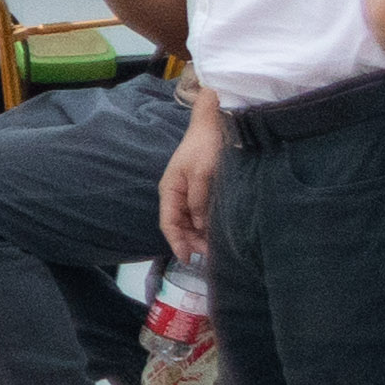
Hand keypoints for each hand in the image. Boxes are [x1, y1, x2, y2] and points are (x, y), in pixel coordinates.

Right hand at [159, 108, 221, 262]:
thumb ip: (199, 200)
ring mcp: (188, 193)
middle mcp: (176, 195)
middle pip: (178, 225)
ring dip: (199, 236)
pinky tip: (216, 234)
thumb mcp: (202, 174)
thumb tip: (200, 226)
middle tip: (209, 256)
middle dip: (190, 242)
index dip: (176, 242)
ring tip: (214, 249)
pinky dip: (205, 226)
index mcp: (170, 190)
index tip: (187, 258)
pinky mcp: (200, 191)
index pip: (168, 222)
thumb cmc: (205, 148)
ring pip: (189, 222)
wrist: (213, 126)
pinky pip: (199, 214)